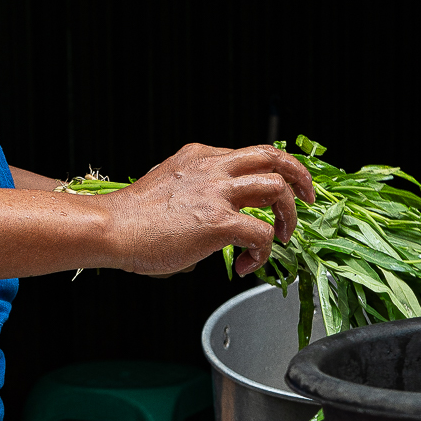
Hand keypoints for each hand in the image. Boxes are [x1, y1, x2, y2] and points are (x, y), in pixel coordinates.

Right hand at [100, 143, 313, 277]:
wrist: (111, 228)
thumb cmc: (132, 219)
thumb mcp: (169, 186)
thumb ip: (195, 191)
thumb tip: (210, 215)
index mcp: (200, 158)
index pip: (252, 155)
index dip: (274, 172)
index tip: (284, 189)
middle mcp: (213, 168)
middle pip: (274, 157)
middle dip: (301, 178)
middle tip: (309, 200)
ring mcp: (217, 193)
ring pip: (277, 188)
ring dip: (289, 216)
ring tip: (282, 238)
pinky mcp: (217, 222)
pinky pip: (261, 234)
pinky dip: (263, 253)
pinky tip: (245, 265)